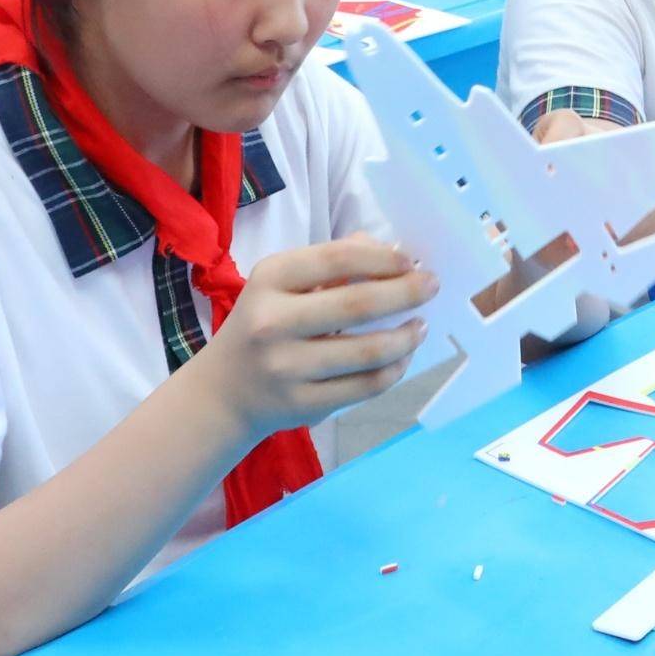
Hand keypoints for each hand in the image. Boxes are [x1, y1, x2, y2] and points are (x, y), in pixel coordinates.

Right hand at [196, 235, 434, 437]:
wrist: (223, 392)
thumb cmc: (262, 324)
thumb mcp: (281, 285)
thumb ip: (331, 262)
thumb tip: (390, 250)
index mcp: (268, 279)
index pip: (336, 259)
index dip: (381, 258)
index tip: (410, 259)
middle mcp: (272, 322)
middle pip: (357, 305)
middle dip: (406, 292)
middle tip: (432, 285)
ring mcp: (286, 368)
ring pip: (368, 352)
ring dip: (406, 337)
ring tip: (421, 326)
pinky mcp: (302, 405)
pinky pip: (364, 387)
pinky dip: (393, 370)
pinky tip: (402, 357)